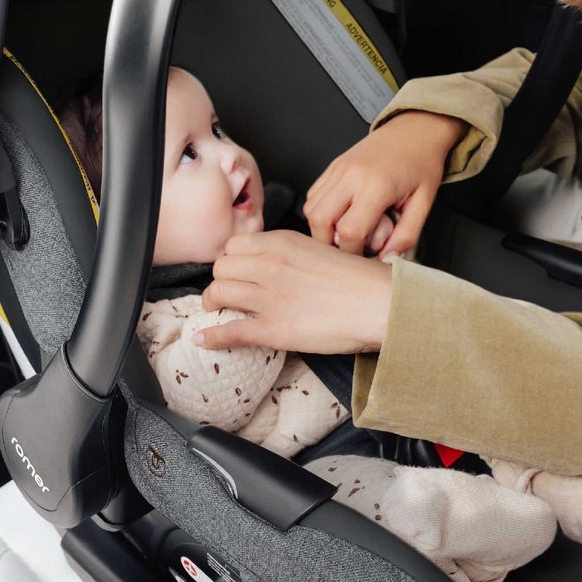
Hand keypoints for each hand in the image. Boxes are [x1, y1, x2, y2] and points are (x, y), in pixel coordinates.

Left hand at [197, 230, 392, 353]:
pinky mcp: (274, 328)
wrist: (378, 303)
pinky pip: (230, 331)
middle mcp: (270, 265)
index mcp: (281, 242)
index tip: (238, 270)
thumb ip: (290, 252)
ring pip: (218, 293)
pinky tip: (202, 339)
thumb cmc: (358, 278)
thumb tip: (273, 261)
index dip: (233, 259)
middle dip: (222, 279)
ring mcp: (269, 297)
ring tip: (219, 309)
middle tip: (230, 291)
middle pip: (222, 267)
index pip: (234, 245)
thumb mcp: (318, 249)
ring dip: (214, 302)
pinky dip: (212, 336)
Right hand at [305, 110, 467, 257]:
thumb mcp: (424, 203)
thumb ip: (406, 235)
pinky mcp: (333, 166)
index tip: (363, 258)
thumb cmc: (421, 163)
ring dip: (322, 228)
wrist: (415, 130)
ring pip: (311, 209)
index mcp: (377, 185)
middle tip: (347, 249)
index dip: (353, 253)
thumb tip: (387, 259)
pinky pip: (313, 195)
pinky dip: (320, 211)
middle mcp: (352, 175)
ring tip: (343, 233)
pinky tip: (339, 216)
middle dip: (329, 243)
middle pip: (320, 221)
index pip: (350, 231)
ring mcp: (338, 168)